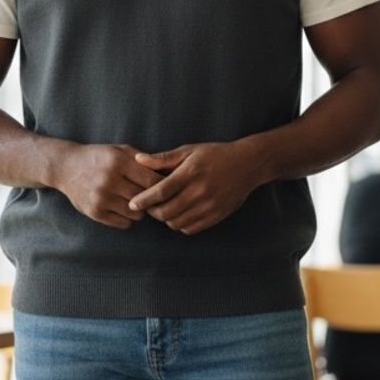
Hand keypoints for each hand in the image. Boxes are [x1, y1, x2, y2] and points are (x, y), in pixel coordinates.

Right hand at [54, 144, 164, 229]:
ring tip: (137, 203)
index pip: (151, 180)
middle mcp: (109, 180)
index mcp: (118, 162)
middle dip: (152, 200)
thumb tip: (169, 173)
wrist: (66, 167)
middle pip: (145, 198)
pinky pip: (123, 223)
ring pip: (136, 213)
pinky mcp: (94, 212)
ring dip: (140, 210)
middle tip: (154, 199)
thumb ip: (143, 159)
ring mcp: (100, 198)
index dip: (162, 186)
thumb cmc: (99, 157)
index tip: (167, 188)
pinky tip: (124, 209)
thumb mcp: (120, 150)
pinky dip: (128, 219)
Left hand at [128, 141, 262, 234]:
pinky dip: (180, 224)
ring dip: (166, 219)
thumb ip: (163, 158)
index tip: (132, 203)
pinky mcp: (216, 216)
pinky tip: (179, 214)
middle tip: (148, 206)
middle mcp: (200, 191)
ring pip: (176, 223)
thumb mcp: (189, 151)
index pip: (161, 191)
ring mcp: (210, 206)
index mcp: (191, 173)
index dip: (144, 200)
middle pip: (166, 211)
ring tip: (164, 209)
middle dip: (152, 211)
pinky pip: (190, 228)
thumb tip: (138, 159)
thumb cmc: (215, 155)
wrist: (247, 165)